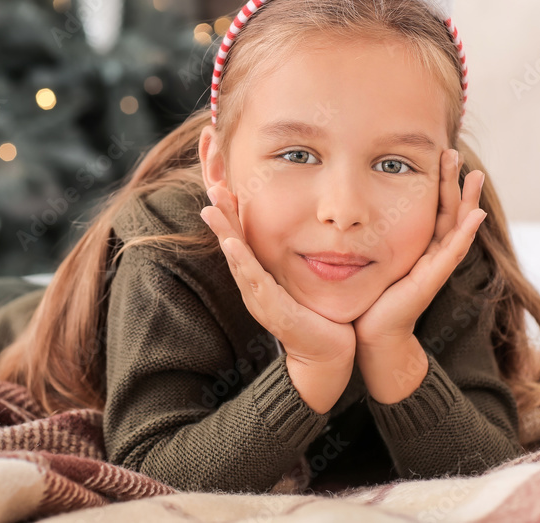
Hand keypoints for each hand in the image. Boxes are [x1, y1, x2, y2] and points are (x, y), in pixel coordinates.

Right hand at [200, 181, 356, 367]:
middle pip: (232, 245)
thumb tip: (307, 228)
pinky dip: (242, 260)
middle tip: (212, 187)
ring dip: (224, 233)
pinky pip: (254, 280)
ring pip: (236, 259)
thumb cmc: (318, 315)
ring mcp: (259, 299)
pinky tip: (232, 243)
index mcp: (259, 278)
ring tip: (211, 209)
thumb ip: (299, 258)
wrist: (328, 354)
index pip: (242, 239)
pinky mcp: (272, 310)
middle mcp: (253, 287)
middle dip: (222, 216)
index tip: (226, 185)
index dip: (233, 213)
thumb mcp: (302, 280)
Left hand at [353, 148, 486, 350]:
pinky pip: (451, 253)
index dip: (436, 181)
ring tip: (475, 175)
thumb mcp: (367, 257)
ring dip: (466, 200)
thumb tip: (344, 208)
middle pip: (448, 210)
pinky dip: (465, 233)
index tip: (437, 152)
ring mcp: (435, 266)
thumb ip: (365, 236)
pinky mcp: (430, 281)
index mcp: (416, 245)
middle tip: (454, 152)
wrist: (372, 334)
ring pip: (456, 227)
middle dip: (453, 181)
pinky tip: (476, 216)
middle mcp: (430, 253)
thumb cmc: (367, 296)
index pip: (432, 206)